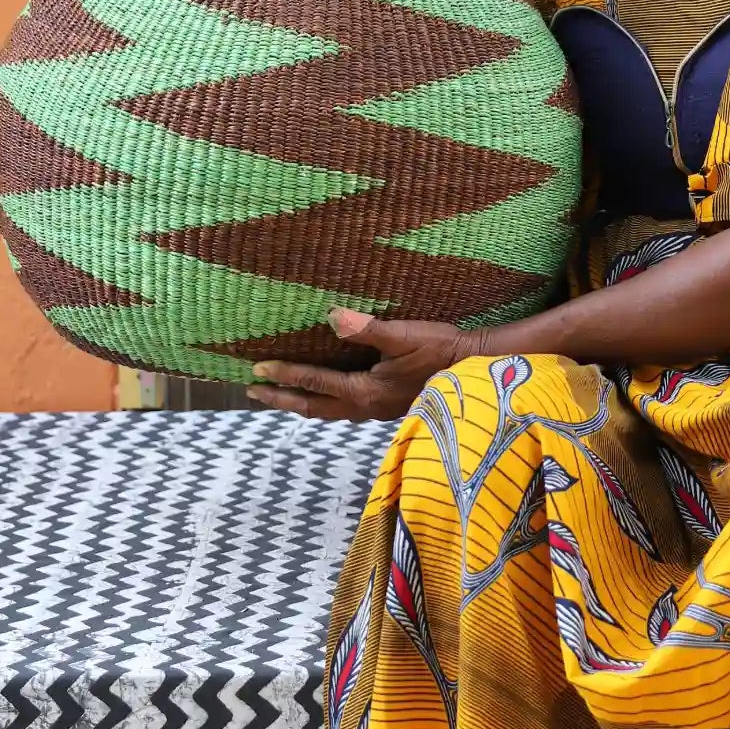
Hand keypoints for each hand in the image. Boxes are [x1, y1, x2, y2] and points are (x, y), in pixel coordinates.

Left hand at [247, 308, 477, 422]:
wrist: (476, 369)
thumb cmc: (441, 350)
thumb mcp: (404, 335)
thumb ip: (367, 328)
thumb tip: (333, 316)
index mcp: (366, 391)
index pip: (316, 383)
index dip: (285, 375)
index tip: (256, 370)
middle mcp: (367, 407)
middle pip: (314, 408)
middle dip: (283, 400)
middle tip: (253, 391)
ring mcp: (378, 411)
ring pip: (330, 412)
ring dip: (302, 404)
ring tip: (281, 396)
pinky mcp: (388, 407)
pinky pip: (345, 409)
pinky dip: (325, 403)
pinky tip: (326, 394)